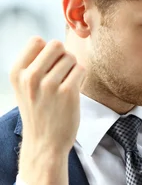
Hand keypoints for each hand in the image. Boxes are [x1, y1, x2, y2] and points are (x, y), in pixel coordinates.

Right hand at [9, 37, 85, 184]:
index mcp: (17, 72)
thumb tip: (54, 44)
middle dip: (63, 56)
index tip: (49, 67)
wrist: (45, 143)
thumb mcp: (24, 87)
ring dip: (73, 69)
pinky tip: (74, 91)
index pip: (36, 41)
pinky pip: (81, 70)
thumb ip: (33, 65)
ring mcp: (49, 85)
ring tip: (67, 85)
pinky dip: (81, 78)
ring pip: (71, 57)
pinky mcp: (68, 93)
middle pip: (56, 45)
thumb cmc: (39, 112)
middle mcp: (31, 76)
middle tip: (62, 74)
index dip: (48, 51)